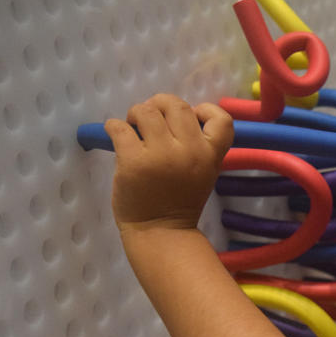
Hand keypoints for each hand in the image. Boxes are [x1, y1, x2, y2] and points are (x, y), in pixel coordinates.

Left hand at [104, 93, 233, 232]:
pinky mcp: (133, 161)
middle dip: (160, 106)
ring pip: (146, 110)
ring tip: (134, 129)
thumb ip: (195, 145)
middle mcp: (189, 151)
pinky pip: (119, 127)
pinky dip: (114, 127)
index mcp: (210, 155)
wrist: (161, 231)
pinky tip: (116, 136)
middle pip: (177, 105)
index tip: (192, 119)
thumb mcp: (203, 172)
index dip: (206, 110)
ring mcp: (161, 155)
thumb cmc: (180, 201)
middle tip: (150, 121)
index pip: (222, 118)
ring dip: (136, 114)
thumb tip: (167, 115)